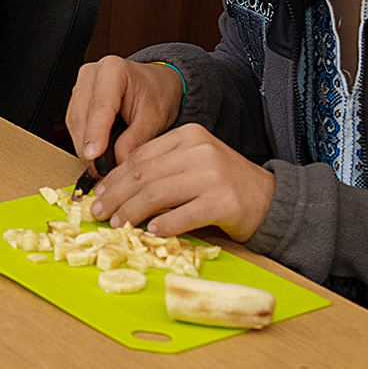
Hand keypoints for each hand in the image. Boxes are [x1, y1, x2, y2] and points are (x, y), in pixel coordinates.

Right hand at [65, 57, 184, 169]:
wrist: (157, 86)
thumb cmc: (157, 94)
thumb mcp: (154, 118)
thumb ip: (136, 139)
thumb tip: (119, 161)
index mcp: (113, 70)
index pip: (100, 105)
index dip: (95, 133)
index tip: (94, 156)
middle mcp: (92, 75)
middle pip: (81, 115)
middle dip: (88, 146)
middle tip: (99, 171)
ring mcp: (81, 87)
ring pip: (74, 122)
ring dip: (84, 147)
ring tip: (99, 167)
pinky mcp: (77, 100)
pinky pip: (74, 125)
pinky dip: (84, 142)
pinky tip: (95, 155)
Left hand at [85, 123, 276, 240]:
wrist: (269, 199)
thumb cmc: (224, 185)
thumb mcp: (192, 165)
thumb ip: (160, 171)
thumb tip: (114, 191)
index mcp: (188, 136)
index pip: (140, 156)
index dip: (114, 177)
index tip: (98, 194)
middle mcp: (200, 151)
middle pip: (144, 175)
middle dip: (116, 196)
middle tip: (99, 212)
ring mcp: (213, 175)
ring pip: (157, 194)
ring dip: (132, 212)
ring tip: (118, 225)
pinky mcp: (223, 201)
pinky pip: (183, 214)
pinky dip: (164, 225)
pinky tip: (151, 232)